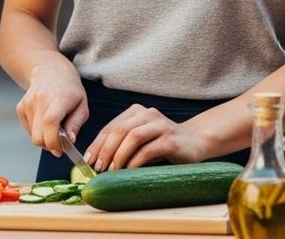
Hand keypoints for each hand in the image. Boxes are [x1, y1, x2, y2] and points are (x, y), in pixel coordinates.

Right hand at [16, 63, 88, 155]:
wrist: (50, 72)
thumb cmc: (70, 91)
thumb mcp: (82, 106)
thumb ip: (75, 125)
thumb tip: (69, 141)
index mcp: (58, 98)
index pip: (50, 123)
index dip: (54, 141)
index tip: (61, 150)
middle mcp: (40, 100)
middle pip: (38, 136)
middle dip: (49, 146)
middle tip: (60, 143)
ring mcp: (28, 103)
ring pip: (33, 136)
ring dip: (44, 138)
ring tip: (54, 127)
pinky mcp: (20, 107)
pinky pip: (28, 130)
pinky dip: (37, 132)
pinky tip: (45, 121)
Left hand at [84, 104, 210, 170]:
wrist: (196, 141)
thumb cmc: (163, 144)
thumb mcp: (141, 139)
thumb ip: (123, 143)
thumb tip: (97, 161)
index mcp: (136, 112)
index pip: (111, 127)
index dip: (97, 144)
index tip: (88, 161)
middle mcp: (148, 114)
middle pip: (119, 130)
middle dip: (105, 150)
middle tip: (98, 168)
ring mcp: (160, 125)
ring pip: (132, 137)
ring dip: (118, 155)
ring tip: (112, 171)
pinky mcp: (170, 139)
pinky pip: (148, 150)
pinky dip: (135, 162)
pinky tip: (129, 172)